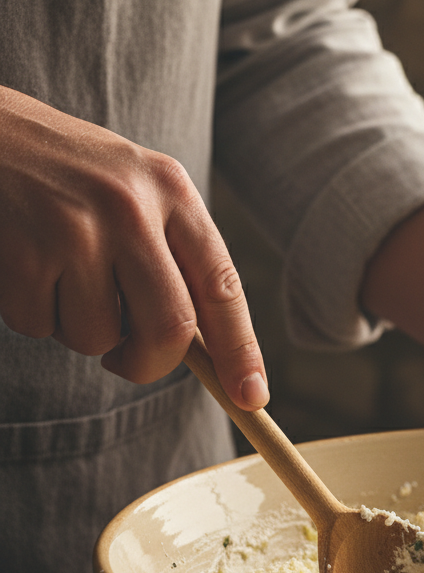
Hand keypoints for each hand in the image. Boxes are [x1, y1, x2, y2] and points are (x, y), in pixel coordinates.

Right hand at [0, 86, 267, 409]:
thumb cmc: (67, 174)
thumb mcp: (134, 192)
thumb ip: (172, 258)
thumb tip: (208, 354)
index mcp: (172, 190)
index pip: (222, 287)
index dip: (241, 351)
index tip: (251, 398)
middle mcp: (131, 207)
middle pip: (170, 329)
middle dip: (150, 364)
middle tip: (127, 361)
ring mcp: (76, 227)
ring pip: (98, 338)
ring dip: (79, 332)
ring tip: (61, 279)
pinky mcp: (23, 250)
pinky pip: (39, 325)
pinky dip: (32, 314)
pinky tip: (24, 267)